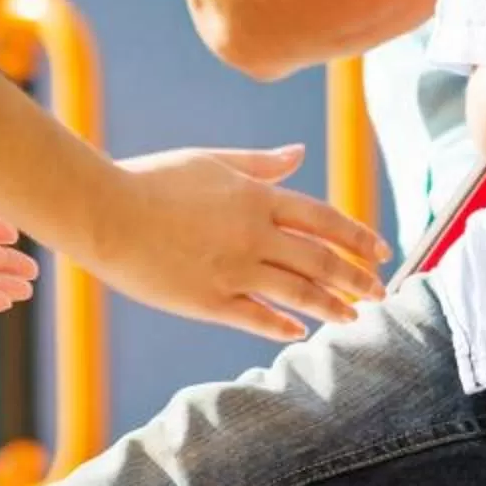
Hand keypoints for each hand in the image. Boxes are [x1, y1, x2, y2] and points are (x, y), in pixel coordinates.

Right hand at [92, 144, 392, 341]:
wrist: (103, 212)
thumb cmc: (152, 179)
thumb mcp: (211, 162)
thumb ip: (260, 164)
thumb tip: (299, 154)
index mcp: (257, 198)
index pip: (324, 219)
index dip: (358, 237)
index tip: (382, 251)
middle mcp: (253, 236)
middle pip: (321, 260)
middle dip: (357, 278)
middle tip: (382, 292)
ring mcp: (232, 271)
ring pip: (298, 293)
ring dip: (331, 306)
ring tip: (354, 316)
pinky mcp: (207, 301)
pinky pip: (256, 317)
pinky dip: (282, 325)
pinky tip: (299, 331)